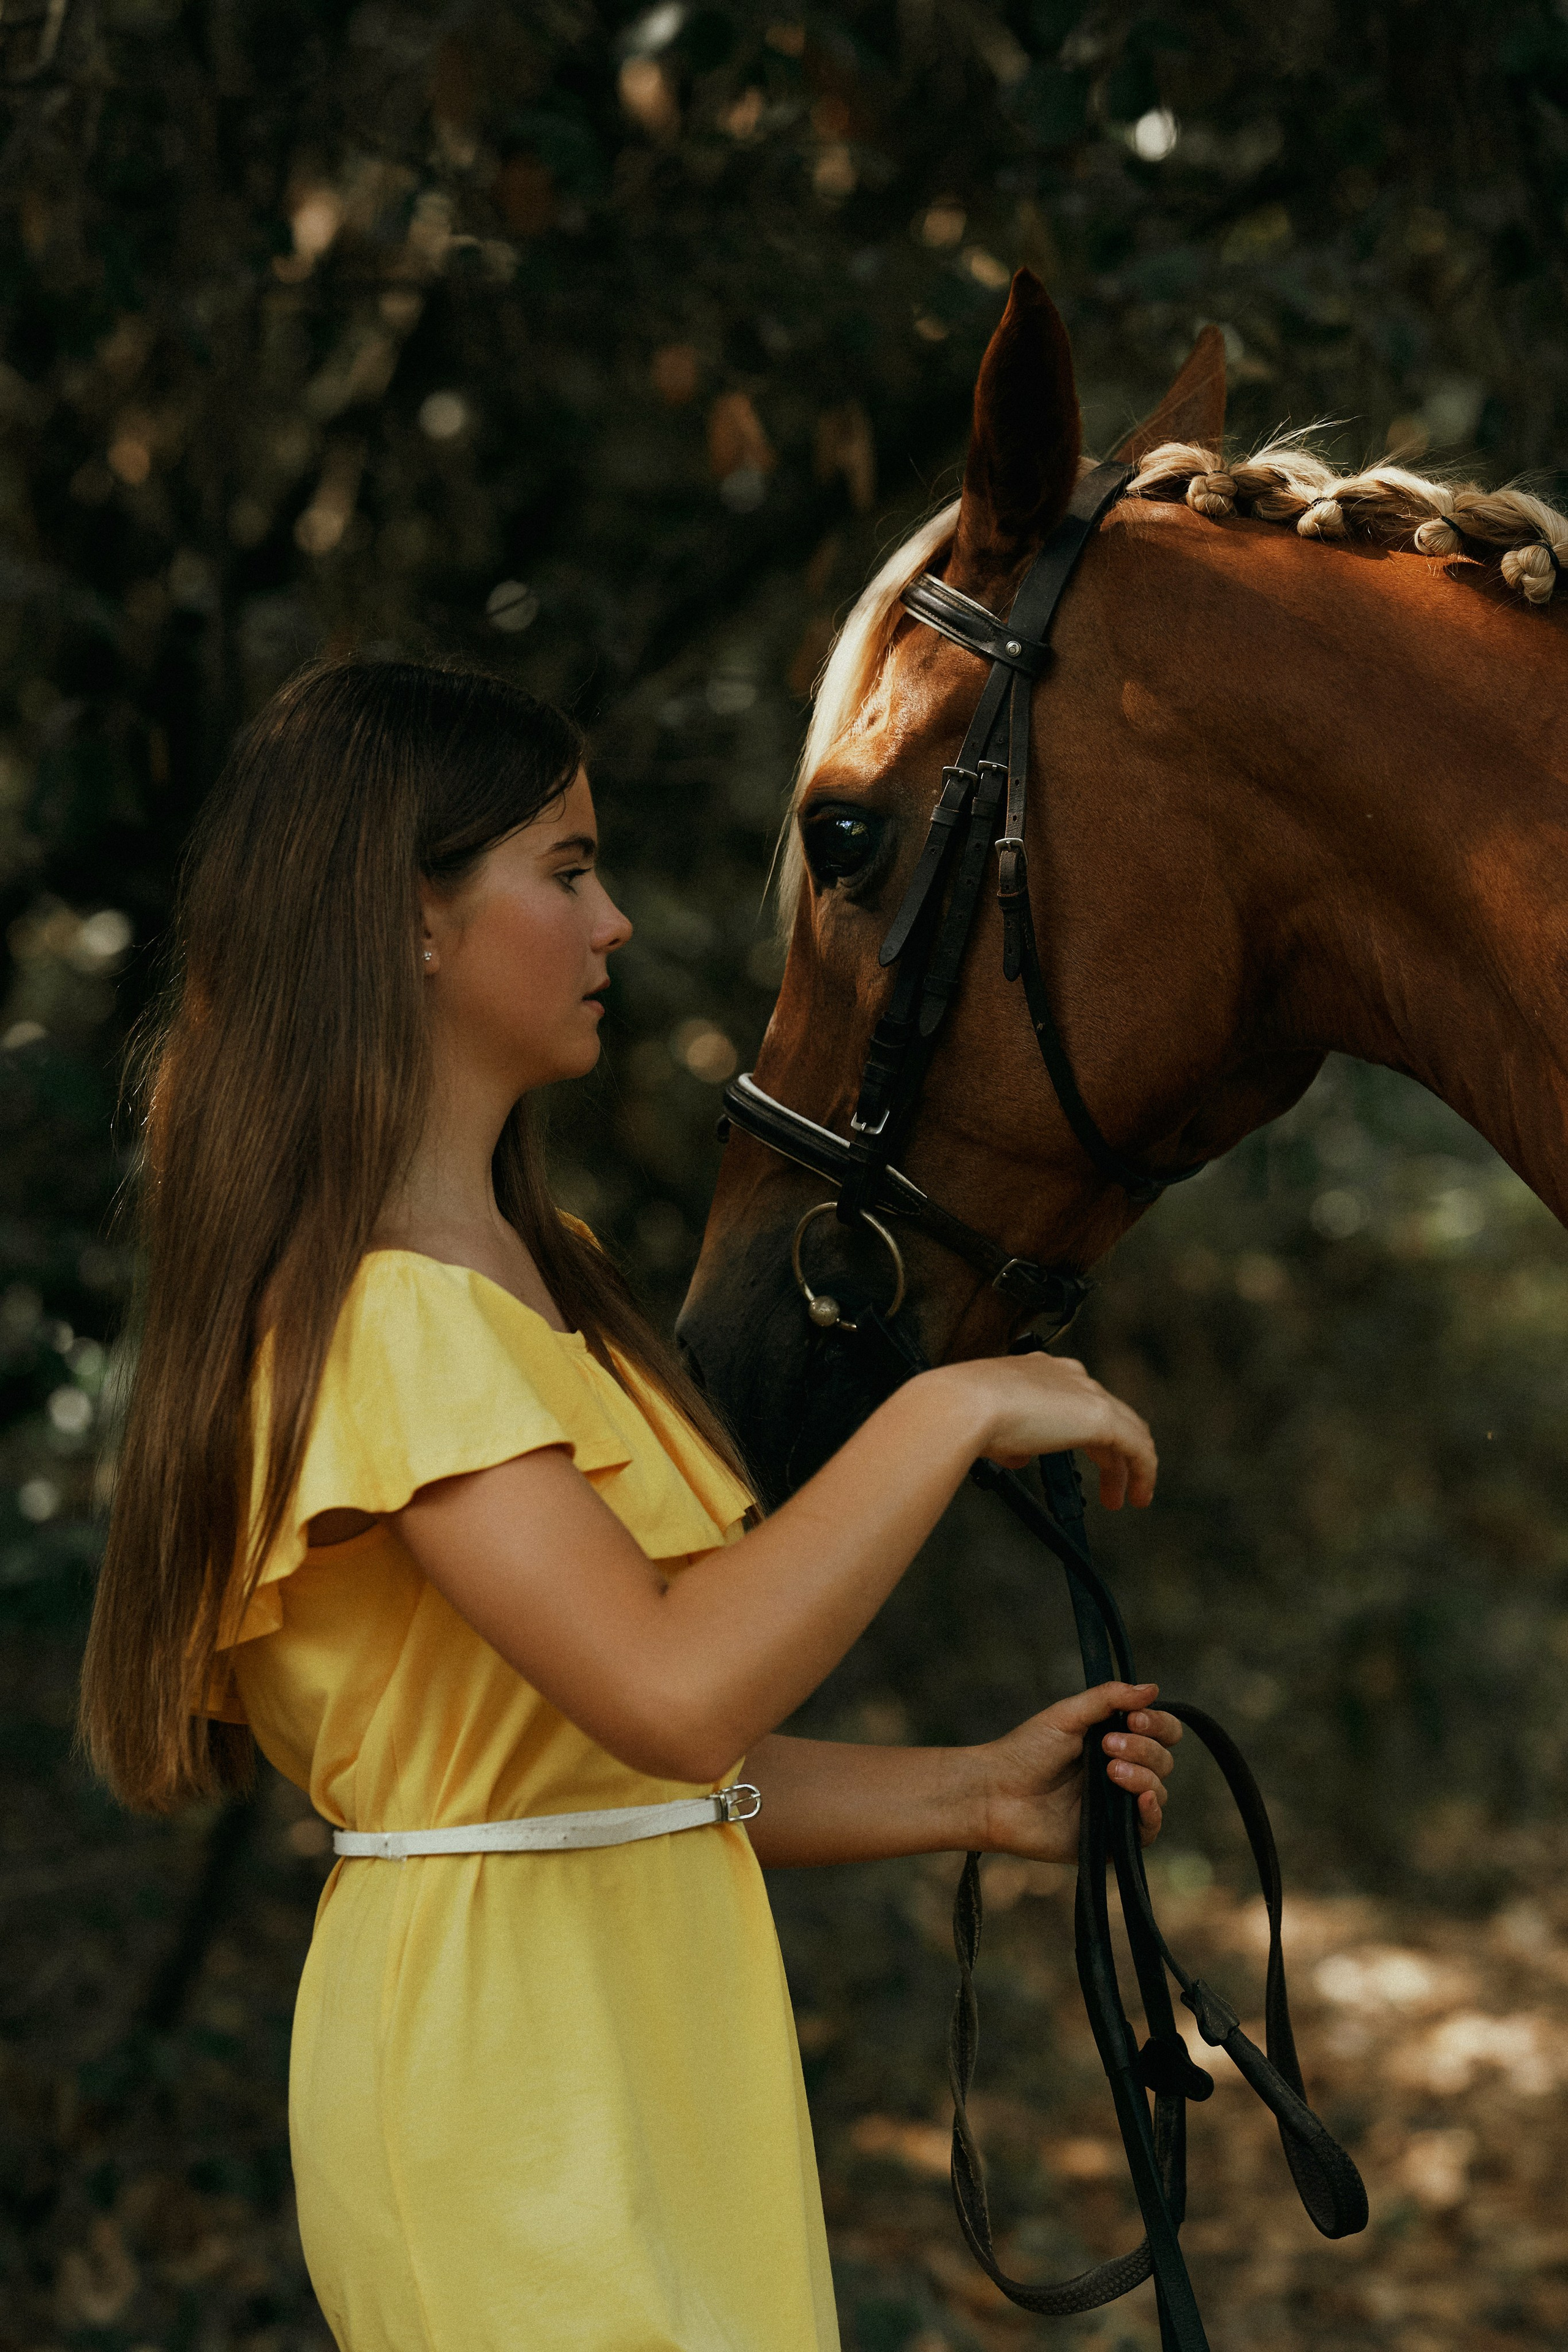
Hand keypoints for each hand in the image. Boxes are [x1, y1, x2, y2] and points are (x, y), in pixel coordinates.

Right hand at [926, 1353, 1156, 1507]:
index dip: (1082, 1433)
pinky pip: (1137, 1448)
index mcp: (1040, 1371)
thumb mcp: (991, 1428)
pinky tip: (1139, 1494)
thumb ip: (1011, 1441)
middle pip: (1106, 1415)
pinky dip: (1142, 1472)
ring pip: (1127, 1430)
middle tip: (1111, 1486)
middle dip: (1110, 1454)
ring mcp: (1086, 1393)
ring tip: (1127, 1498)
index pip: (1075, 1400)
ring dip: (1129, 1467)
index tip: (1080, 1458)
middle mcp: (1067, 1375)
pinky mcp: (1101, 1416)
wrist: (965, 1405)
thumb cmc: (964, 1412)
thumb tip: (1019, 1457)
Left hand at [976, 1681, 1180, 1859]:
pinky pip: (1149, 1831)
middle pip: (1163, 1760)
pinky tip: (1143, 1799)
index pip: (1162, 1732)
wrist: (996, 1793)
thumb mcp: (1067, 1715)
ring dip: (1142, 1775)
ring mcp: (1118, 1807)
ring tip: (1109, 1770)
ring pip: (1158, 1791)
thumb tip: (1153, 1688)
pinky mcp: (1112, 1839)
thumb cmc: (1025, 1752)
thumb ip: (1109, 1699)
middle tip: (1106, 1746)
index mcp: (1115, 1741)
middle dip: (1142, 1748)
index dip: (1158, 1724)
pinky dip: (1152, 1814)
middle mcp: (1122, 1773)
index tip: (1135, 1719)